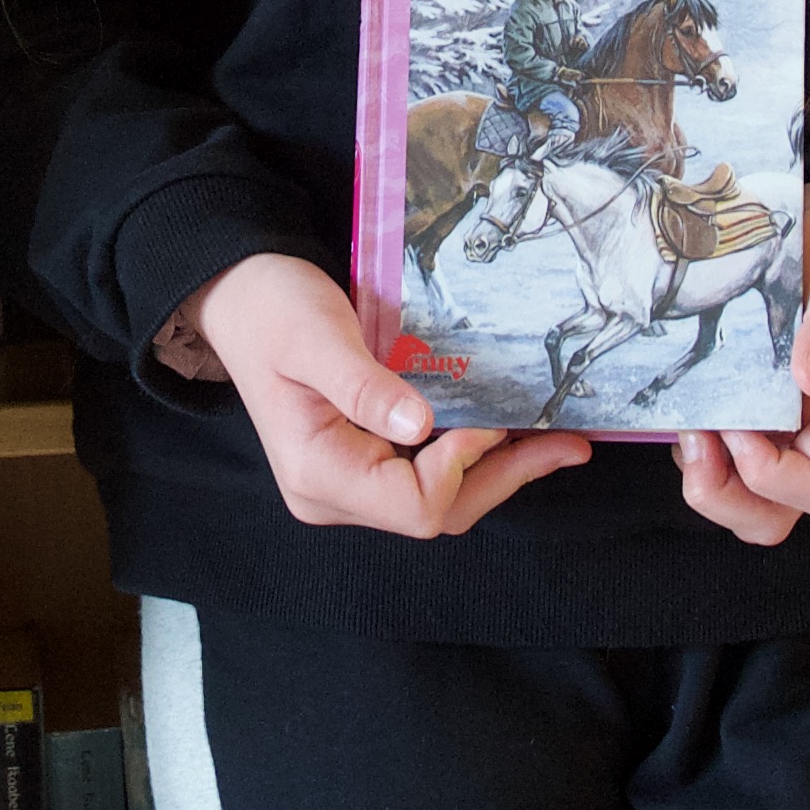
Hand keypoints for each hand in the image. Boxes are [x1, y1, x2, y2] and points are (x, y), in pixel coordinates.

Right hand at [176, 253, 585, 541]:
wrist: (240, 296)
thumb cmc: (272, 311)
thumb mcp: (315, 338)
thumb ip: (364, 385)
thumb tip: (420, 426)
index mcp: (318, 474)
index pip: (413, 506)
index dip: (461, 466)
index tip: (487, 415)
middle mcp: (334, 495)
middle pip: (436, 513)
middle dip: (504, 477)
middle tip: (569, 442)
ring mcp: (351, 483)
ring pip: (441, 500)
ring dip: (500, 470)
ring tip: (559, 439)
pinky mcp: (367, 461)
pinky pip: (430, 475)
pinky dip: (476, 455)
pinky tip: (515, 432)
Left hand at [672, 181, 809, 545]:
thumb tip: (809, 380)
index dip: (770, 475)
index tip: (739, 423)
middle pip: (774, 517)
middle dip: (724, 496)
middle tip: (696, 436)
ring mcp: (781, 431)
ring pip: (745, 504)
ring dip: (705, 482)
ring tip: (688, 425)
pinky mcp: (751, 416)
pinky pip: (721, 465)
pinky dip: (693, 453)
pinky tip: (684, 405)